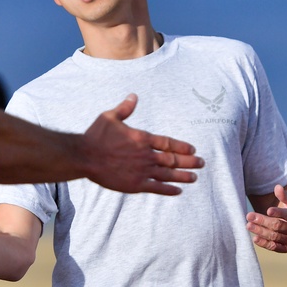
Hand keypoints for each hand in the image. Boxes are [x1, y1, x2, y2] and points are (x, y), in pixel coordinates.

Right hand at [82, 94, 203, 194]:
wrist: (84, 156)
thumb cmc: (96, 136)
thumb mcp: (110, 117)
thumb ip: (125, 108)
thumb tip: (133, 96)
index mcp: (142, 138)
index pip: (168, 143)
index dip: (182, 147)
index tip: (192, 149)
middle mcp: (146, 155)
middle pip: (173, 159)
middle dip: (189, 161)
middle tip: (201, 163)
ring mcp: (141, 171)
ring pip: (168, 174)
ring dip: (183, 176)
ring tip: (195, 177)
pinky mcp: (135, 184)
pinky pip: (156, 188)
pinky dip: (168, 189)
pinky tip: (178, 191)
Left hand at [246, 184, 286, 252]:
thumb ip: (285, 195)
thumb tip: (277, 187)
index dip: (279, 213)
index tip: (268, 210)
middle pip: (279, 225)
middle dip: (263, 221)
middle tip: (249, 215)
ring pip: (275, 236)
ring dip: (261, 232)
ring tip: (248, 225)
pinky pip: (275, 247)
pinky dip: (265, 244)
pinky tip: (255, 238)